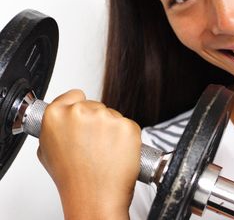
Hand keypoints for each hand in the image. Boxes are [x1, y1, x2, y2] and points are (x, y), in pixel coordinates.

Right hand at [37, 90, 140, 219]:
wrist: (95, 197)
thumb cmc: (72, 179)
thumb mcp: (46, 151)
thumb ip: (55, 128)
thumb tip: (61, 120)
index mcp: (56, 115)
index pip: (73, 95)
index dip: (77, 106)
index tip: (81, 117)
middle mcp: (81, 112)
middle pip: (95, 106)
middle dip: (95, 122)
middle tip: (92, 145)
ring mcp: (106, 117)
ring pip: (112, 115)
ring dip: (111, 129)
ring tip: (103, 152)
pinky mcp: (127, 125)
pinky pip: (127, 125)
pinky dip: (125, 137)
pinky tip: (116, 152)